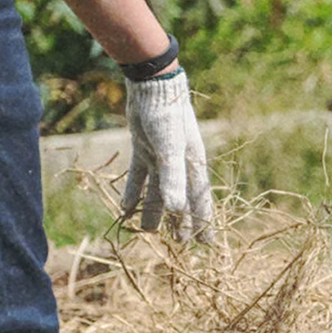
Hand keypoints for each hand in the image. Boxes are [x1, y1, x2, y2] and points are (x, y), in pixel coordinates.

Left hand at [122, 68, 213, 241]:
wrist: (153, 88)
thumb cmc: (168, 117)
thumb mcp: (171, 149)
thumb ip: (173, 179)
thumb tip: (178, 210)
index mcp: (192, 166)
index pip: (199, 201)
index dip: (202, 222)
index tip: (206, 244)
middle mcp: (179, 165)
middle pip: (181, 200)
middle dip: (181, 222)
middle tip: (180, 244)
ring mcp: (160, 158)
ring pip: (158, 192)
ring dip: (154, 211)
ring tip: (149, 233)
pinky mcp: (143, 150)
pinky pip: (139, 178)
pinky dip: (134, 193)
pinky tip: (125, 209)